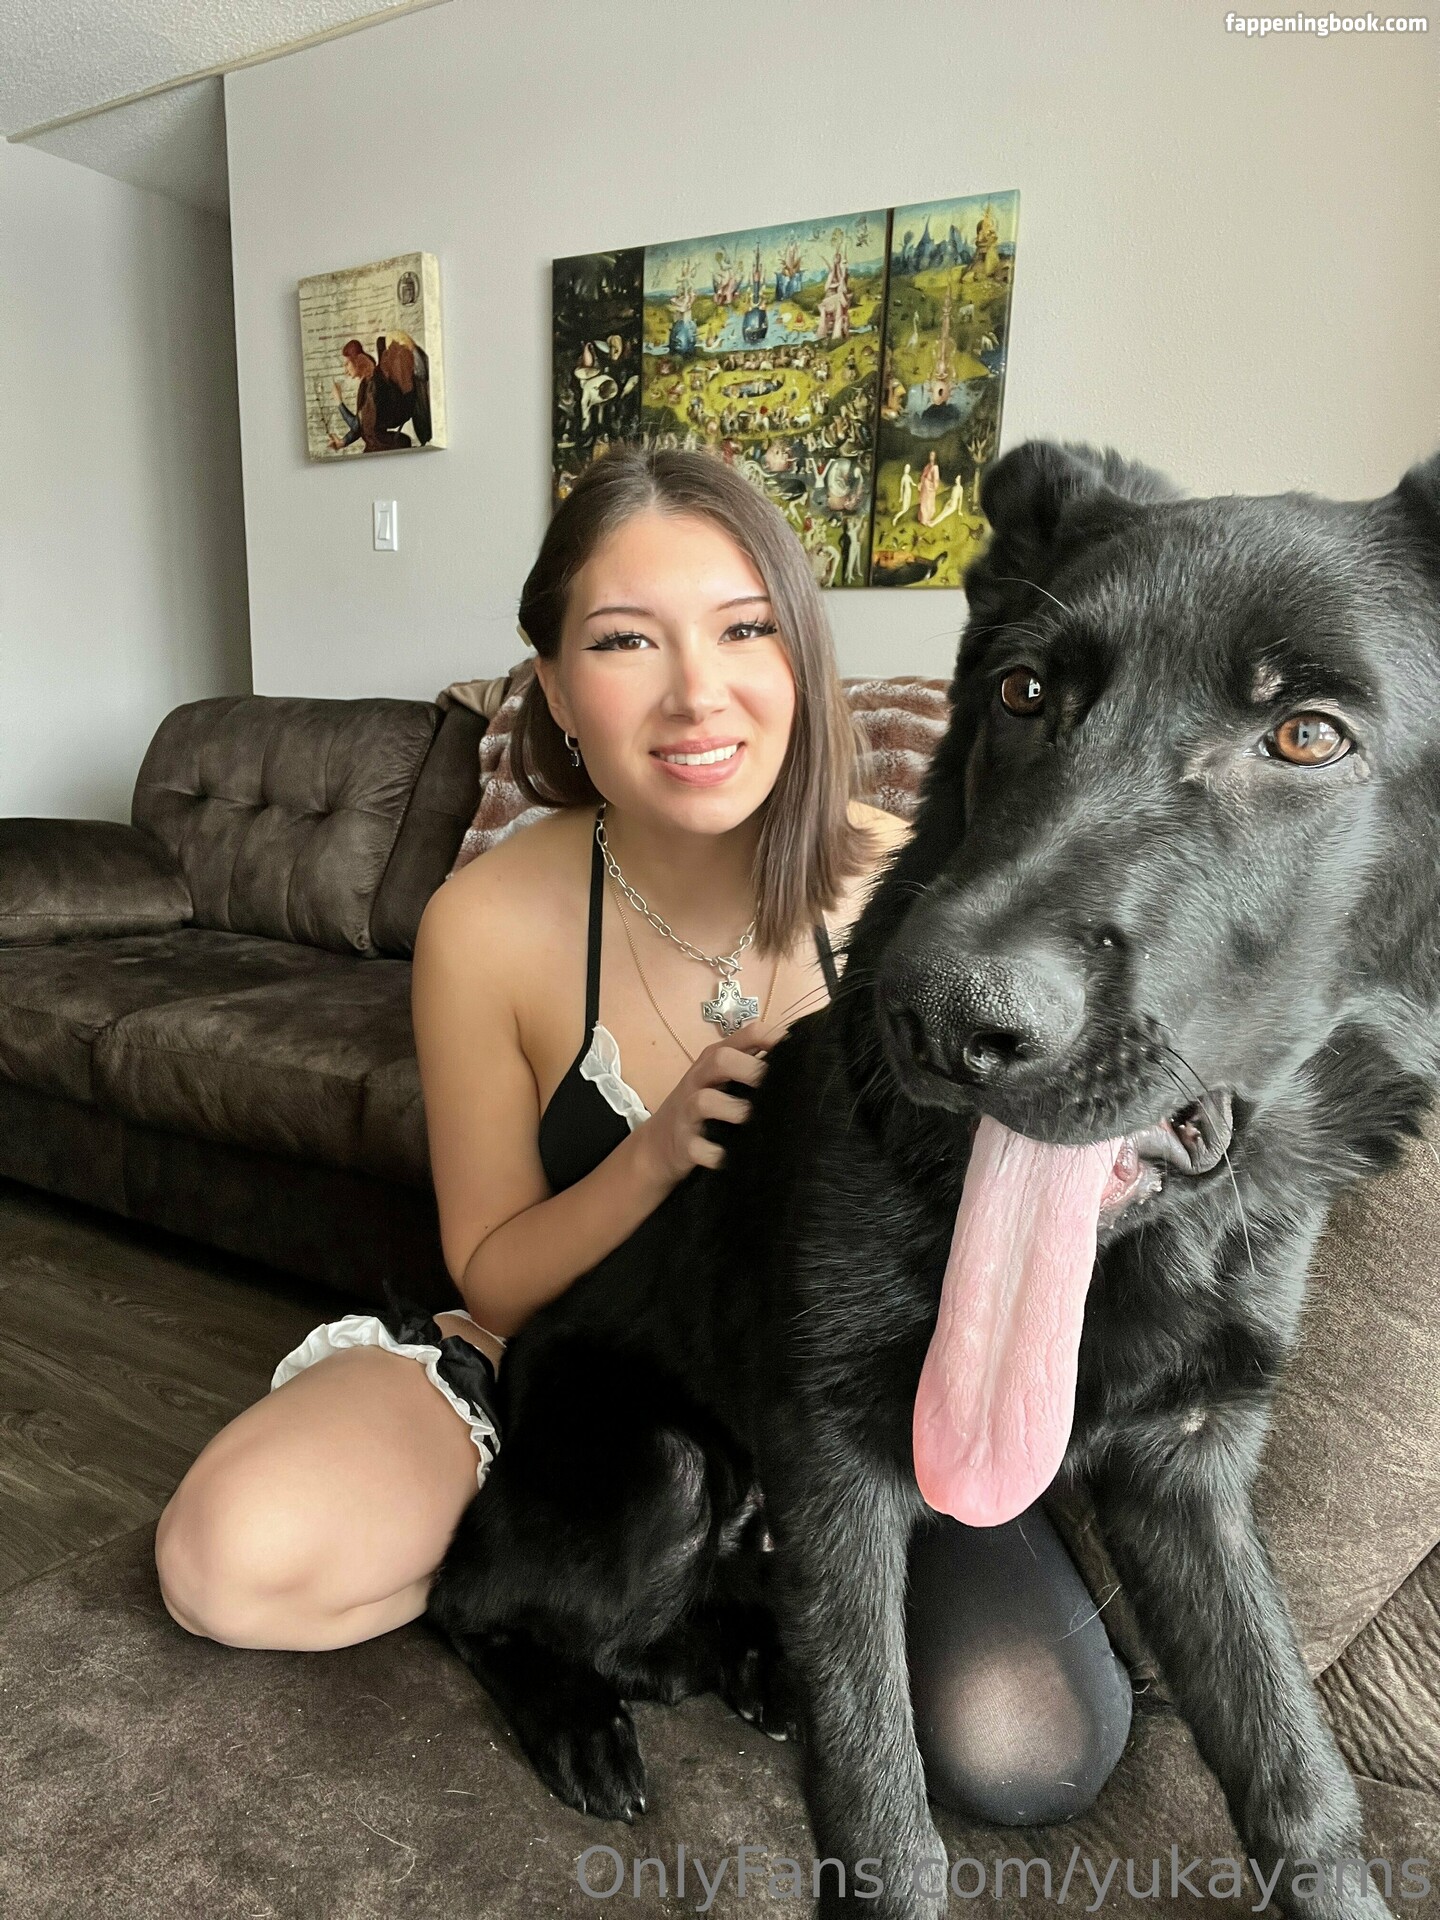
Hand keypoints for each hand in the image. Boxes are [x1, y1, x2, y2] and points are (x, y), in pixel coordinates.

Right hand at [634, 1022, 786, 1187]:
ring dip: (734, 1110)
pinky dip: (717, 1154)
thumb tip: (800, 1061)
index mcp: (714, 1059)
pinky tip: (732, 1157)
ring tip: (751, 1121)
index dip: (773, 1037)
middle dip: (751, 1070)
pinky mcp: (683, 1143)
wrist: (660, 1144)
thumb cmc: (704, 1107)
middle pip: (720, 1059)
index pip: (746, 1034)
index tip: (796, 1049)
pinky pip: (698, 1147)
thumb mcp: (722, 1080)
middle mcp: (699, 1079)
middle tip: (775, 1087)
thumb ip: (752, 1066)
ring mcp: (688, 1111)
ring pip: (705, 1101)